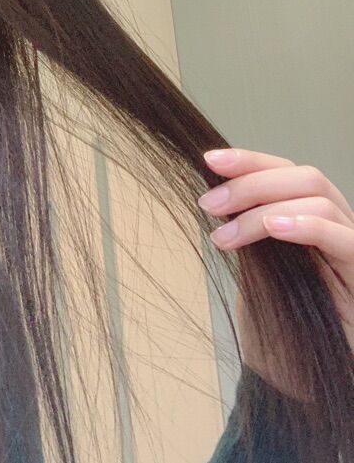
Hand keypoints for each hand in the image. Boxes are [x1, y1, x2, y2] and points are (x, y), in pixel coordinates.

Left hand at [198, 147, 353, 398]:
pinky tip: (275, 228)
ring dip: (262, 209)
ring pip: (321, 200)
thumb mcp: (256, 274)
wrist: (301, 388)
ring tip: (225, 235)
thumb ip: (247, 235)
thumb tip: (215, 198)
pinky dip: (308, 226)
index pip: (288, 173)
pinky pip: (346, 240)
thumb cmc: (279, 333)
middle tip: (208, 204)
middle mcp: (340, 232)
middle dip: (251, 182)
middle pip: (306, 177)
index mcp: (312, 224)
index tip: (209, 160)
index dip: (251, 160)